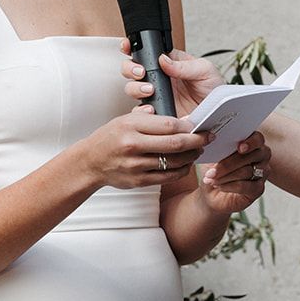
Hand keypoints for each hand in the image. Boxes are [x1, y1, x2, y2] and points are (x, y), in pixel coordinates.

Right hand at [79, 105, 207, 189]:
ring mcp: (136, 166)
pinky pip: (167, 177)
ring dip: (191, 156)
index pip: (169, 125)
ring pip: (174, 162)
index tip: (199, 124)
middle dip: (197, 140)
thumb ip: (152, 119)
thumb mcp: (127, 119)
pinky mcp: (138, 181)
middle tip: (208, 137)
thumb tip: (182, 120)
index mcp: (131, 126)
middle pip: (175, 144)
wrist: (91, 162)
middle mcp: (133, 146)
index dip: (189, 125)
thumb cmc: (112, 137)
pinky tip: (186, 164)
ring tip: (198, 150)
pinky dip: (181, 170)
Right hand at [120, 46, 224, 118]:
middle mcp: (159, 78)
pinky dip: (140, 110)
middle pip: (132, 69)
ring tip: (149, 90)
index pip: (147, 51)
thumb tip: (164, 59)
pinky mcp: (156, 112)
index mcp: (169, 62)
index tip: (128, 46)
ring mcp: (156, 95)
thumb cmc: (214, 89)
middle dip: (131, 68)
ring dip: (136, 88)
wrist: (218, 114)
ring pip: (132, 88)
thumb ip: (184, 65)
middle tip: (141, 72)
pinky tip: (150, 109)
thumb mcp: (204, 70)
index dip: (132, 47)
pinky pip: (140, 111)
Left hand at [199, 131, 271, 214]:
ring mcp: (262, 173)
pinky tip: (219, 186)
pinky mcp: (258, 188)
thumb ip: (219, 147)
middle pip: (251, 156)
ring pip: (246, 171)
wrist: (210, 192)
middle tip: (211, 171)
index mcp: (252, 142)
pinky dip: (230, 186)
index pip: (258, 138)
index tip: (239, 147)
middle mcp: (261, 156)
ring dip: (225, 176)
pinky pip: (247, 186)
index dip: (251, 142)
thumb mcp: (213, 156)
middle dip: (228, 164)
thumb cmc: (214, 169)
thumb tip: (214, 141)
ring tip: (211, 179)